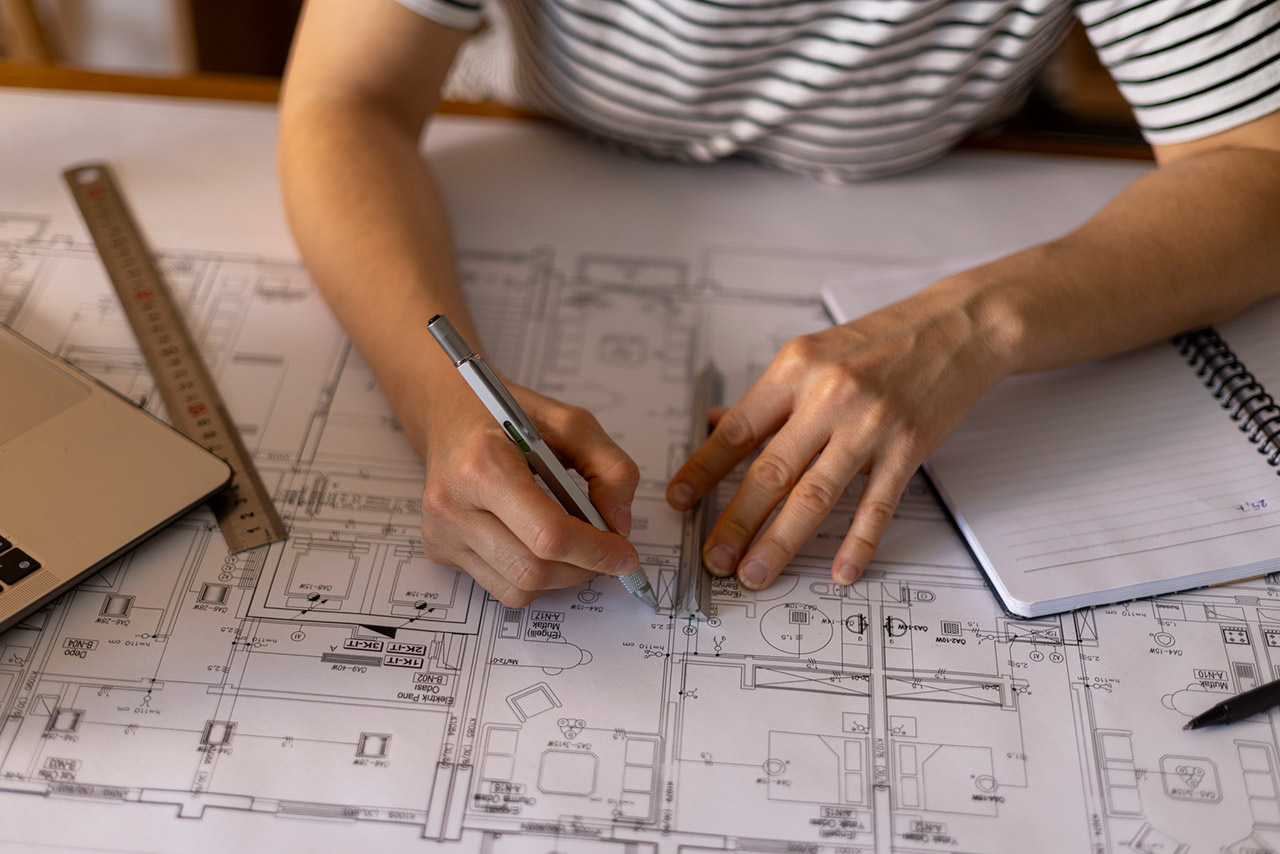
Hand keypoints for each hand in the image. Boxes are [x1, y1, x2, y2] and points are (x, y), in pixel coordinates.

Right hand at [419, 378, 640, 606]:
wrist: (451, 415)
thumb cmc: (509, 416)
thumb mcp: (571, 422)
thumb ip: (610, 467)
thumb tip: (620, 524)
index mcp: (483, 465)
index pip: (548, 534)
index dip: (595, 550)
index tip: (624, 553)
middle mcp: (453, 503)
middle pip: (533, 569)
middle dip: (582, 568)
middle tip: (606, 552)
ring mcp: (441, 532)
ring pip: (517, 588)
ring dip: (560, 577)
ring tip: (574, 547)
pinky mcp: (439, 550)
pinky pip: (499, 586)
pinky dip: (532, 577)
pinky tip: (537, 544)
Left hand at [667, 282, 1015, 589]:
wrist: (956, 326)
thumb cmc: (883, 339)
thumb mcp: (812, 352)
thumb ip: (767, 396)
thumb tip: (715, 424)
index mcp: (795, 369)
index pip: (736, 430)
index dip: (703, 469)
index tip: (679, 500)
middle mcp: (828, 396)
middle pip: (770, 470)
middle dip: (736, 521)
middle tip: (714, 557)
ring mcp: (869, 425)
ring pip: (815, 495)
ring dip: (780, 541)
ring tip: (756, 573)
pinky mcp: (908, 448)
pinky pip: (876, 505)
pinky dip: (857, 543)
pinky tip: (840, 572)